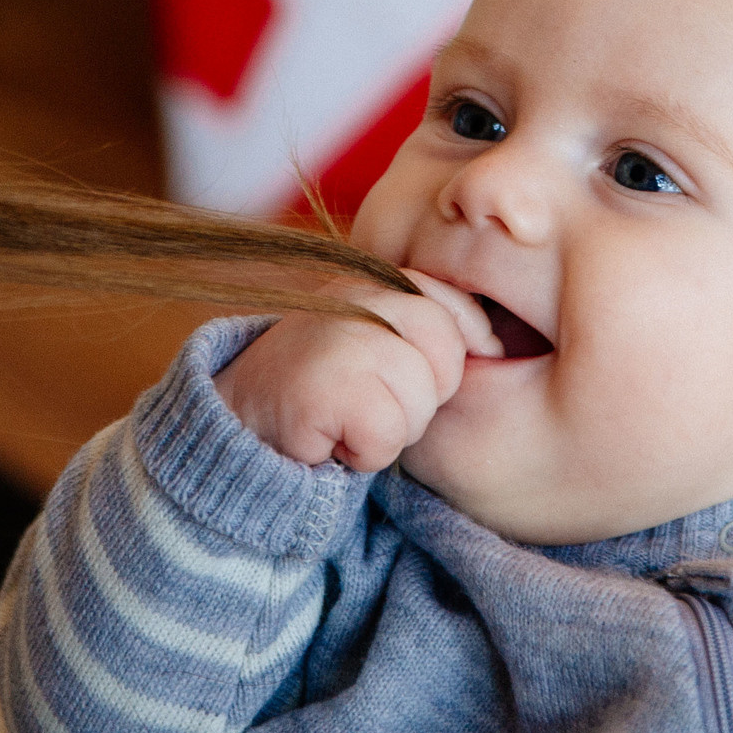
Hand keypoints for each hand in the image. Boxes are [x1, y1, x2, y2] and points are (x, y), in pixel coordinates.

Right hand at [214, 271, 499, 470]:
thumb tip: (494, 342)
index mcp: (375, 280)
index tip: (409, 376)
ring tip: (349, 418)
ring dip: (393, 427)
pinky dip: (365, 452)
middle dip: (422, 394)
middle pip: (447, 354)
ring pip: (422, 397)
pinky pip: (387, 433)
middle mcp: (355, 294)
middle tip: (370, 401)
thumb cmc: (326, 392)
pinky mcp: (319, 385)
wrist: (238, 427)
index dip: (450, 353)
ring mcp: (335, 335)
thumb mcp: (382, 344)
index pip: (457, 309)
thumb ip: (435, 328)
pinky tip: (332, 438)